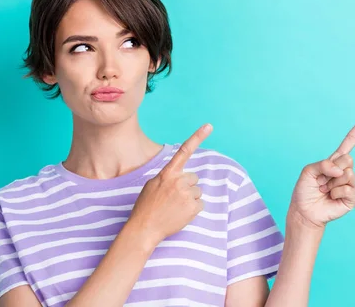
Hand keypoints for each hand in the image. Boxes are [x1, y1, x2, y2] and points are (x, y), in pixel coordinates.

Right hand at [128, 123, 212, 244]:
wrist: (145, 228)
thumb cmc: (147, 206)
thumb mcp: (152, 184)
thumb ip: (168, 176)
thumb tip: (181, 176)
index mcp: (168, 173)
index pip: (184, 151)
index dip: (198, 137)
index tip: (209, 126)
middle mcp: (179, 181)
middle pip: (194, 179)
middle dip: (187, 187)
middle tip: (173, 198)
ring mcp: (186, 194)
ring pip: (197, 192)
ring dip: (190, 199)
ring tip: (175, 207)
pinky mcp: (193, 208)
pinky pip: (200, 204)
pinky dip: (193, 210)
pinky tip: (180, 214)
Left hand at [288, 112, 354, 229]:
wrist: (304, 211)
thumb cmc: (304, 191)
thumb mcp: (308, 171)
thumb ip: (323, 165)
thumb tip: (341, 171)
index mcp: (334, 161)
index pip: (350, 142)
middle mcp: (344, 171)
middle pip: (348, 159)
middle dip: (333, 169)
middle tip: (322, 181)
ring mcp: (350, 184)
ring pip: (348, 174)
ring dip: (331, 183)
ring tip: (325, 190)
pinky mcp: (352, 198)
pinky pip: (348, 189)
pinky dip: (335, 193)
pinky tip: (330, 197)